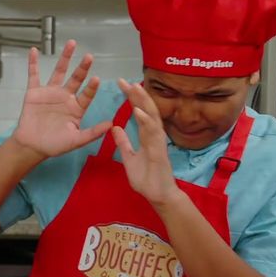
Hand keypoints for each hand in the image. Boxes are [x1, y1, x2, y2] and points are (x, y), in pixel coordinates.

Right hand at [11, 40, 111, 158]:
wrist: (31, 146)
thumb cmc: (54, 145)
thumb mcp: (76, 140)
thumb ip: (92, 132)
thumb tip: (111, 125)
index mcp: (77, 108)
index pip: (87, 94)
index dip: (92, 87)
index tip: (96, 78)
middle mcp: (65, 97)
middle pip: (76, 78)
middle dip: (83, 67)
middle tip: (89, 56)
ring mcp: (50, 93)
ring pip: (59, 71)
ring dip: (65, 58)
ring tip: (72, 44)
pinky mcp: (34, 92)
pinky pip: (34, 75)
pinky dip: (33, 63)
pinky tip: (34, 51)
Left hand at [112, 80, 185, 205]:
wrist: (158, 196)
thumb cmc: (146, 178)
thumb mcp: (129, 158)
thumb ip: (124, 143)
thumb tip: (116, 128)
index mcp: (147, 136)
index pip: (140, 112)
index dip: (132, 98)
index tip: (122, 85)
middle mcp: (154, 135)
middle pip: (147, 110)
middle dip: (137, 95)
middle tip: (125, 80)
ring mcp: (158, 142)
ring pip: (152, 117)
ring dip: (143, 102)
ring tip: (135, 88)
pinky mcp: (159, 151)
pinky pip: (152, 133)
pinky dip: (145, 121)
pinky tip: (138, 111)